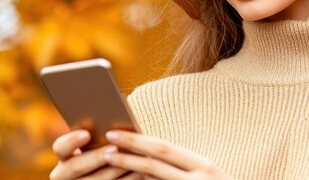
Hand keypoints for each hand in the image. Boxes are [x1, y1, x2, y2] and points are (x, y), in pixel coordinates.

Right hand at [50, 129, 140, 179]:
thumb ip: (99, 132)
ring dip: (113, 170)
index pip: (60, 147)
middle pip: (75, 166)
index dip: (71, 140)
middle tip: (115, 147)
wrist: (104, 169)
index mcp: (64, 154)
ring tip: (132, 159)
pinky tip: (139, 172)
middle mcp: (64, 173)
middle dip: (96, 157)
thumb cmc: (105, 147)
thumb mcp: (97, 141)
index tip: (86, 133)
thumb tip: (112, 115)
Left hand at [102, 130, 232, 179]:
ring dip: (128, 171)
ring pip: (153, 179)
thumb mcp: (205, 177)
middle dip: (127, 152)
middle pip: (155, 162)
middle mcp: (200, 178)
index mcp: (204, 166)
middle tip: (104, 145)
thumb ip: (181, 167)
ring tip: (107, 162)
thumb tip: (146, 160)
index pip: (165, 149)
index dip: (137, 140)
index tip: (115, 134)